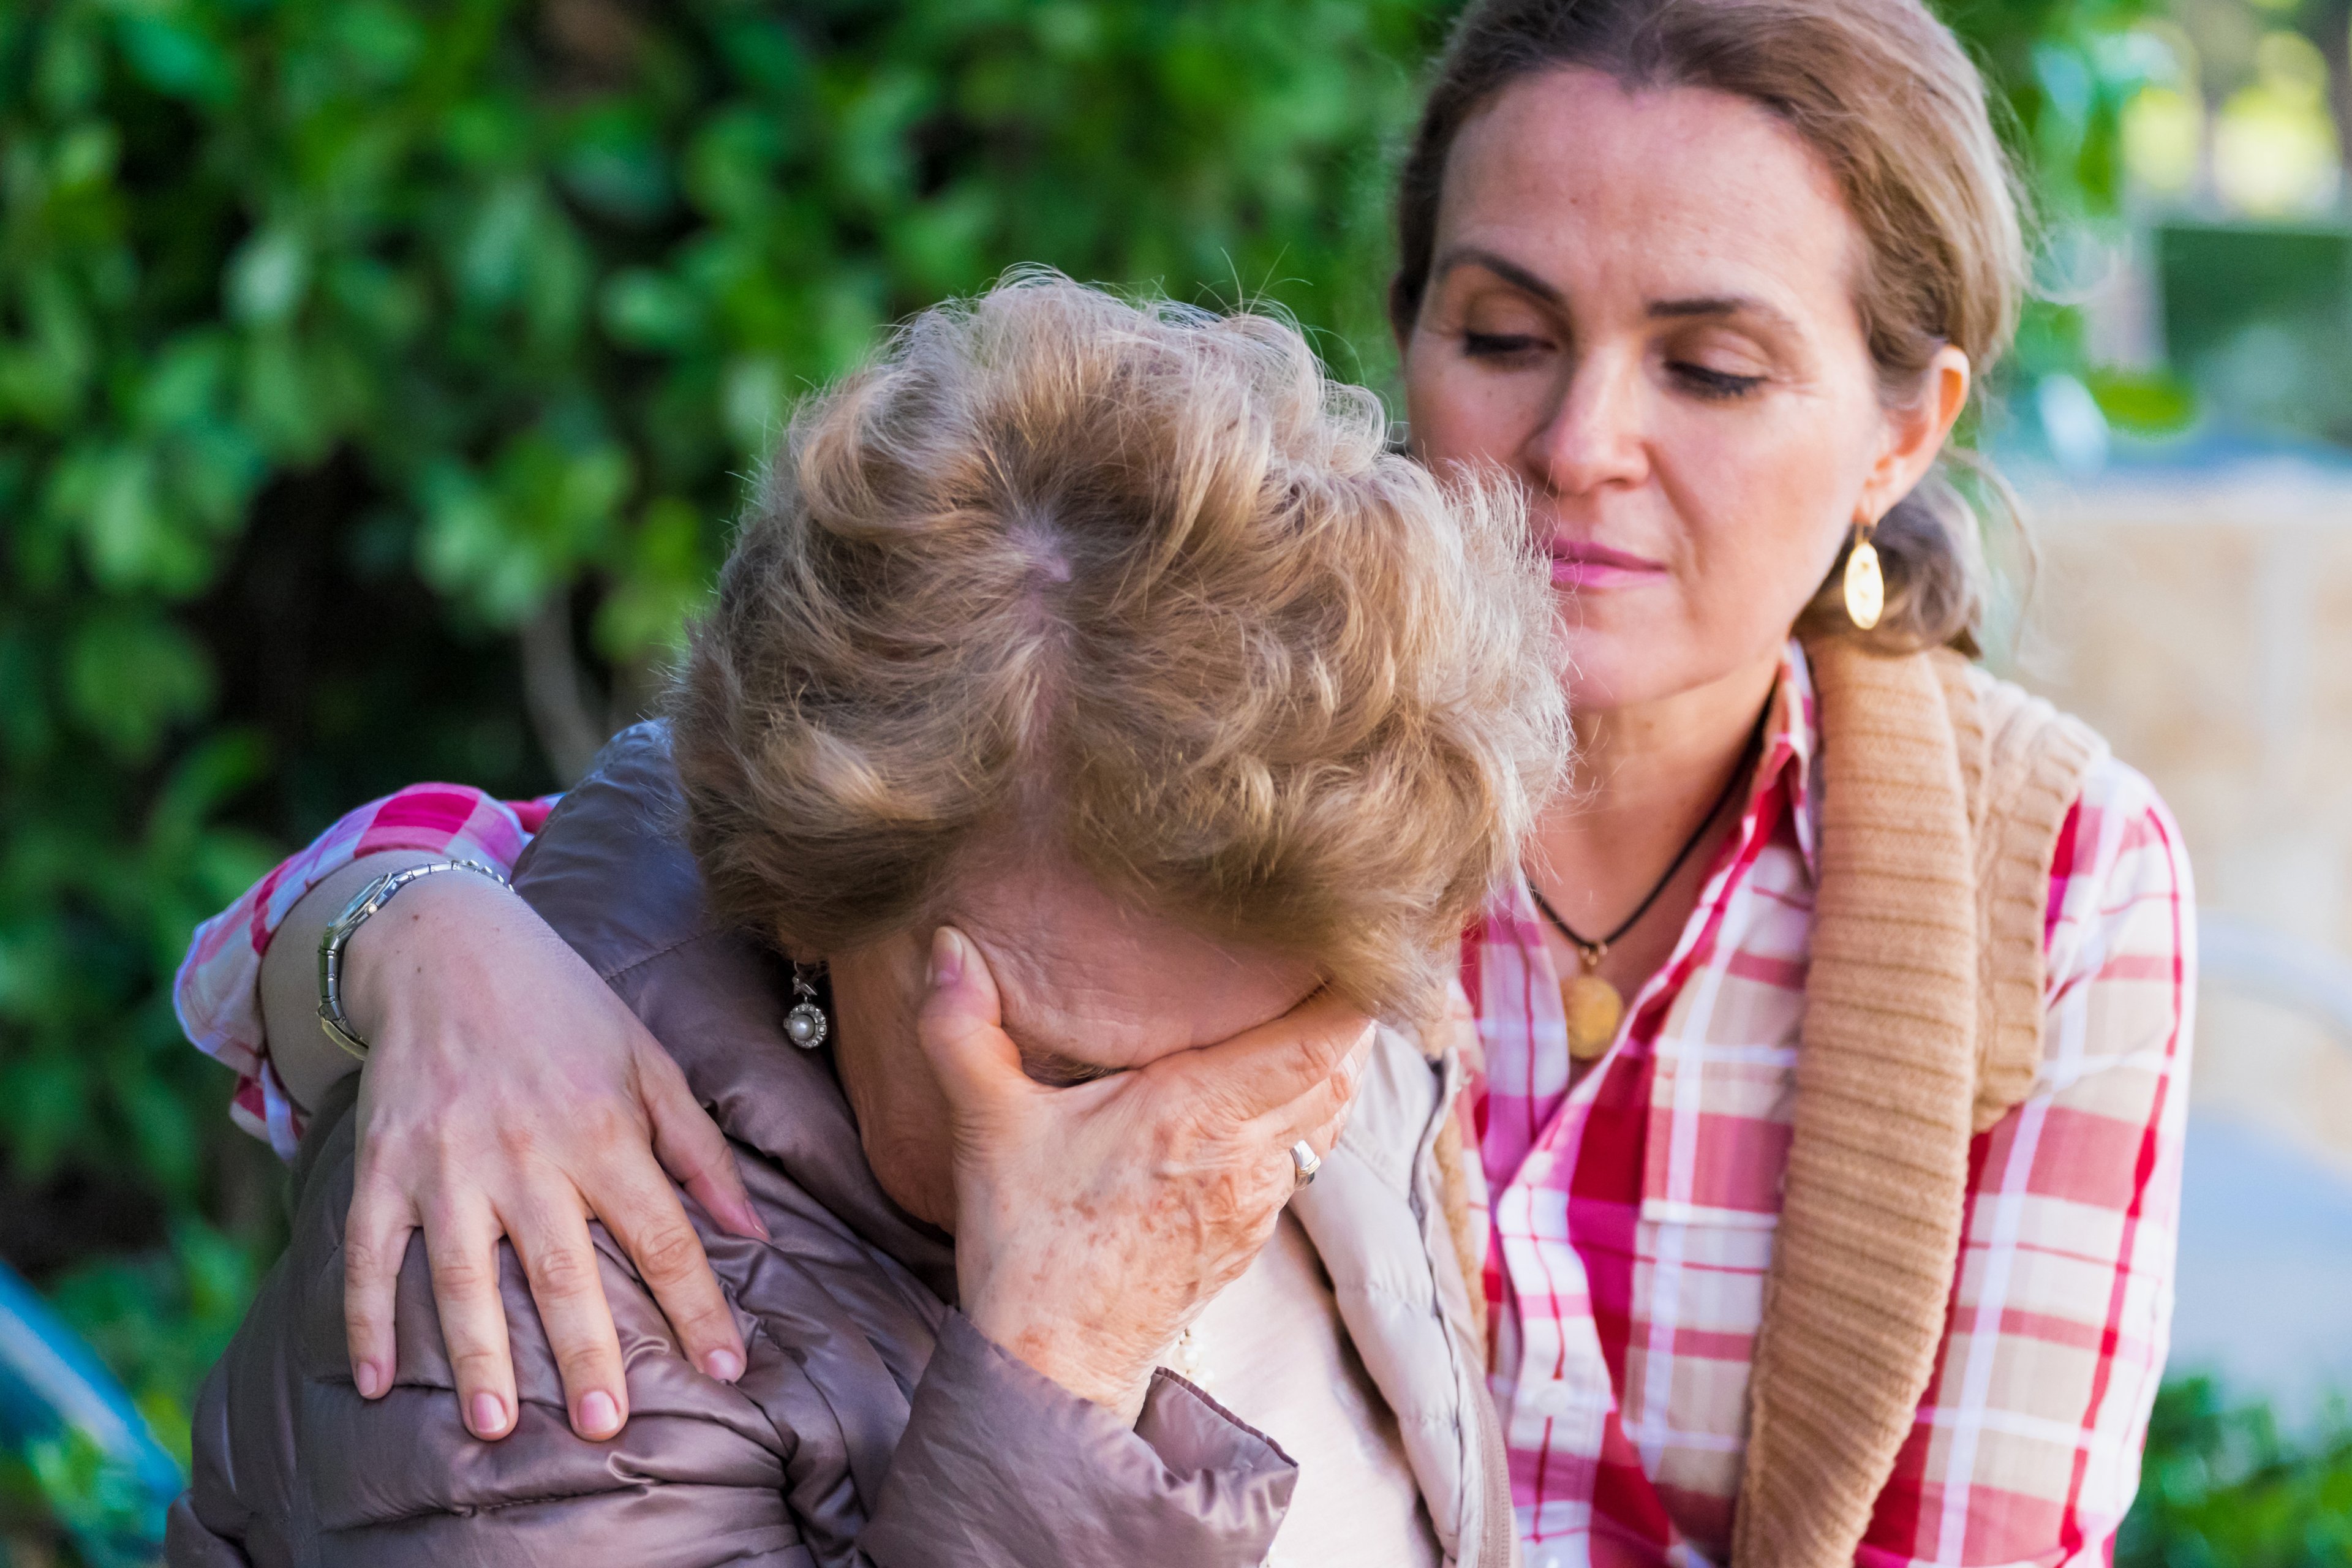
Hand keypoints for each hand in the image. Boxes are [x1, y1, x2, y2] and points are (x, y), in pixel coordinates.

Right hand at [338, 871, 765, 1441]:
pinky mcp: (381, 1162)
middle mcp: (525, 1151)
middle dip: (586, 1350)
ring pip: (461, 1273)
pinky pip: (370, 1251)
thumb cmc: (565, 1008)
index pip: (663, 1235)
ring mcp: (445, 1161)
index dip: (698, 1306)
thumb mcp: (649, 1062)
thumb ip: (700, 1150)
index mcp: (602, 1129)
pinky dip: (365, 1318)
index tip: (727, 1369)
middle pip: (562, 1267)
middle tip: (603, 1425)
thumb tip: (754, 1232)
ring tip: (494, 1426)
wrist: (446, 944)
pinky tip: (372, 1381)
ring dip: (477, 1352)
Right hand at [918, 926, 1373, 1420]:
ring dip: (1332, 1065)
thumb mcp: (987, 1126)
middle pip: (1341, 1072)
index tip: (1355, 944)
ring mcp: (1255, 1202)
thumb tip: (946, 945)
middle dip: (1350, 1014)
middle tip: (1341, 960)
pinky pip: (1302, 1160)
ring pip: (1328, 1118)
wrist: (1053, 1363)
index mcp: (1197, 1114)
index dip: (1352, 989)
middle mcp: (1244, 1156)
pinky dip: (1306, 1115)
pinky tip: (1277, 1090)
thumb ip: (961, 1028)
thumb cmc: (1027, 1245)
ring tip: (1321, 1011)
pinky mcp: (1249, 1236)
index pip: (1316, 1042)